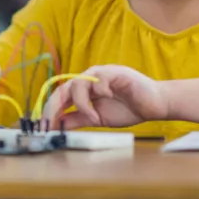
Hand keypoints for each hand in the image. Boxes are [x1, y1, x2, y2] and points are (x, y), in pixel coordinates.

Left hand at [41, 65, 167, 129]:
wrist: (154, 105)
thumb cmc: (128, 108)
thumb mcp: (98, 118)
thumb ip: (79, 119)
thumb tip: (58, 124)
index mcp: (85, 89)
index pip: (62, 95)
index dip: (50, 109)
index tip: (43, 126)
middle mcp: (90, 78)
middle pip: (65, 87)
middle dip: (55, 106)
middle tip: (53, 123)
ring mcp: (102, 74)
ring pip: (79, 82)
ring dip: (83, 102)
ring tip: (95, 117)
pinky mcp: (115, 72)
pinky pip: (99, 78)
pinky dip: (99, 90)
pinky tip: (108, 98)